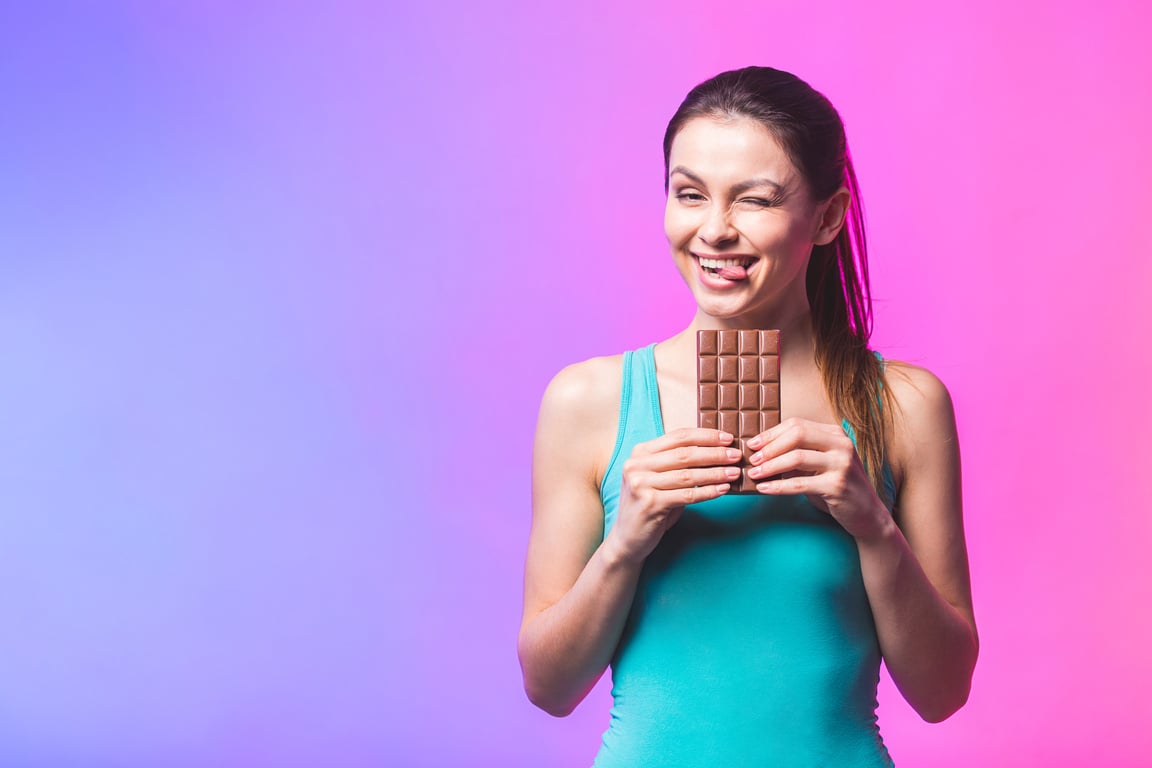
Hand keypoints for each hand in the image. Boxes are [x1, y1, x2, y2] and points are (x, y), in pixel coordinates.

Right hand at [607, 428, 742, 563]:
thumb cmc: (650, 505)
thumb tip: (717, 451)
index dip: (706, 436)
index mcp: (640, 452)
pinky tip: (722, 490)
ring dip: (715, 473)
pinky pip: (686, 495)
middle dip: (715, 453)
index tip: (728, 438)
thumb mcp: (660, 478)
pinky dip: (707, 492)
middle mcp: (637, 465)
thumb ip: (678, 464)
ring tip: (734, 472)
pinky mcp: (649, 503)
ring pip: (688, 475)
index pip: (678, 436)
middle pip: (685, 454)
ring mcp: (641, 484)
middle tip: (736, 455)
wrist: (628, 538)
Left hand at [746, 417, 890, 541]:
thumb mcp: (820, 464)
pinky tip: (765, 489)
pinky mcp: (838, 486)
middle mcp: (841, 445)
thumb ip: (799, 453)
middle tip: (752, 459)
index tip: (753, 444)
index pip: (797, 424)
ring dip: (771, 466)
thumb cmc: (836, 486)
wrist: (866, 514)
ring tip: (754, 474)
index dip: (771, 433)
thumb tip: (761, 450)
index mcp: (835, 434)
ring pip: (797, 458)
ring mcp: (842, 464)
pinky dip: (779, 486)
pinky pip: (800, 484)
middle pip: (797, 435)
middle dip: (770, 447)